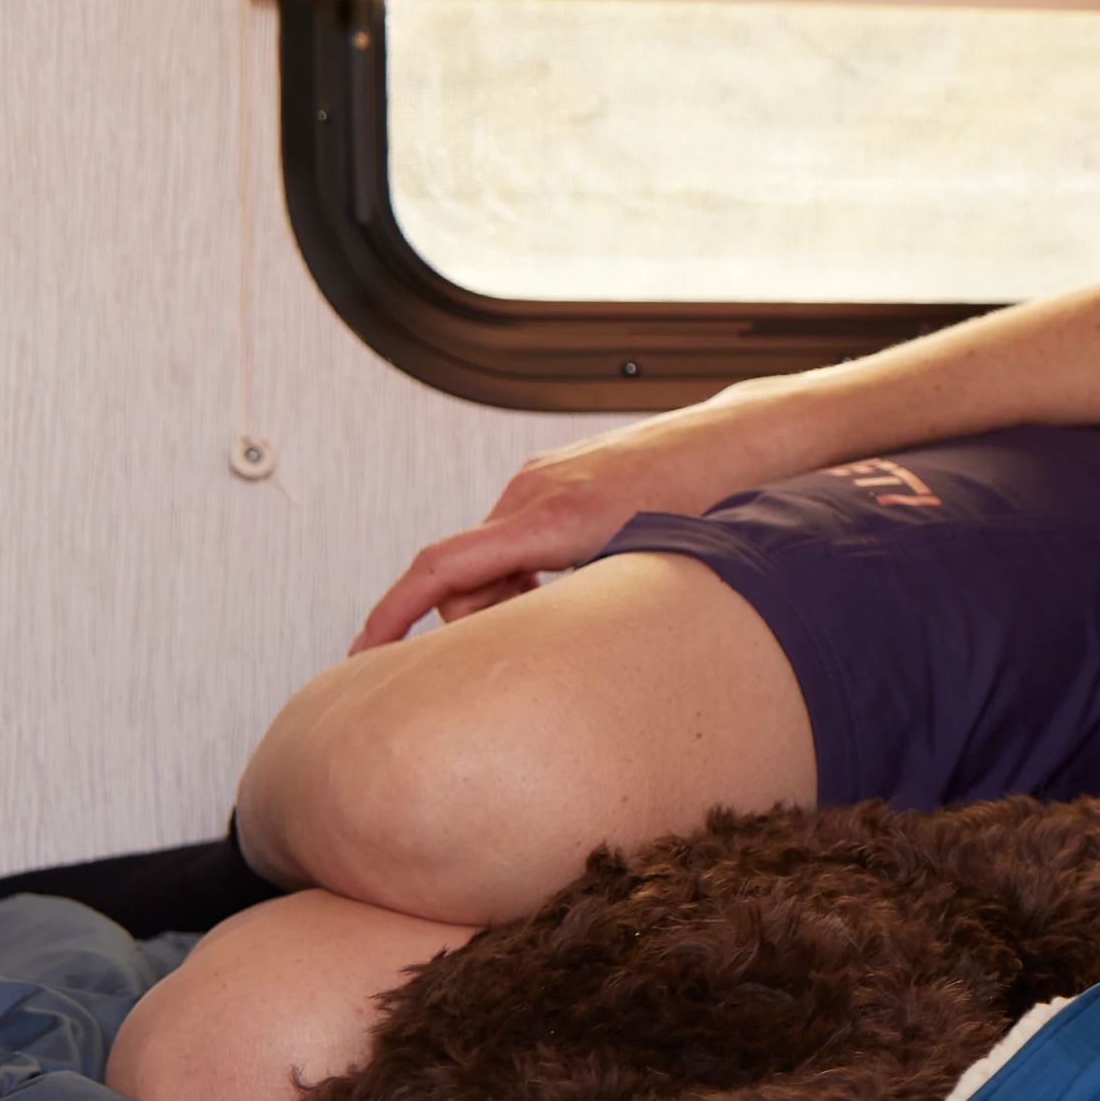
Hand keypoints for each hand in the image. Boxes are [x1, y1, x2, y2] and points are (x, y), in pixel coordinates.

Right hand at [347, 407, 801, 650]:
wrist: (737, 443)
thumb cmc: (708, 505)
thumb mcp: (645, 569)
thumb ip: (580, 609)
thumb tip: (531, 651)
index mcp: (548, 518)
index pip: (440, 567)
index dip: (392, 616)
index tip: (362, 657)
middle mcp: (531, 491)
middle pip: (465, 577)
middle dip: (483, 619)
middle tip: (541, 640)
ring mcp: (539, 480)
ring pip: (492, 560)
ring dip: (513, 597)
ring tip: (578, 605)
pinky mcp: (554, 479)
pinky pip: (516, 538)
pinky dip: (530, 571)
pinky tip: (578, 581)